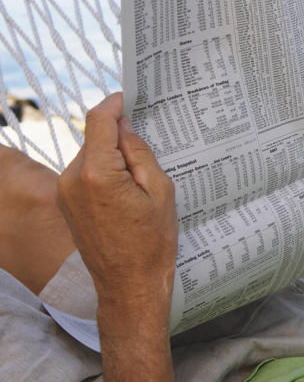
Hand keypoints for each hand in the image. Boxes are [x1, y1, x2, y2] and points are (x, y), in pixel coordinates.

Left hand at [56, 93, 177, 328]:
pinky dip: (105, 171)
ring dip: (113, 156)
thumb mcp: (160, 191)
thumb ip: (139, 153)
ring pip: (91, 156)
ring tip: (142, 175)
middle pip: (95, 138)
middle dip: (119, 135)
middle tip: (149, 143)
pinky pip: (85, 174)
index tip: (129, 96)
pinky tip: (128, 188)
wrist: (129, 285)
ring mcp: (66, 193)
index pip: (99, 122)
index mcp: (97, 174)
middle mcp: (72, 179)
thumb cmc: (151, 242)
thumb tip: (125, 128)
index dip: (114, 104)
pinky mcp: (66, 204)